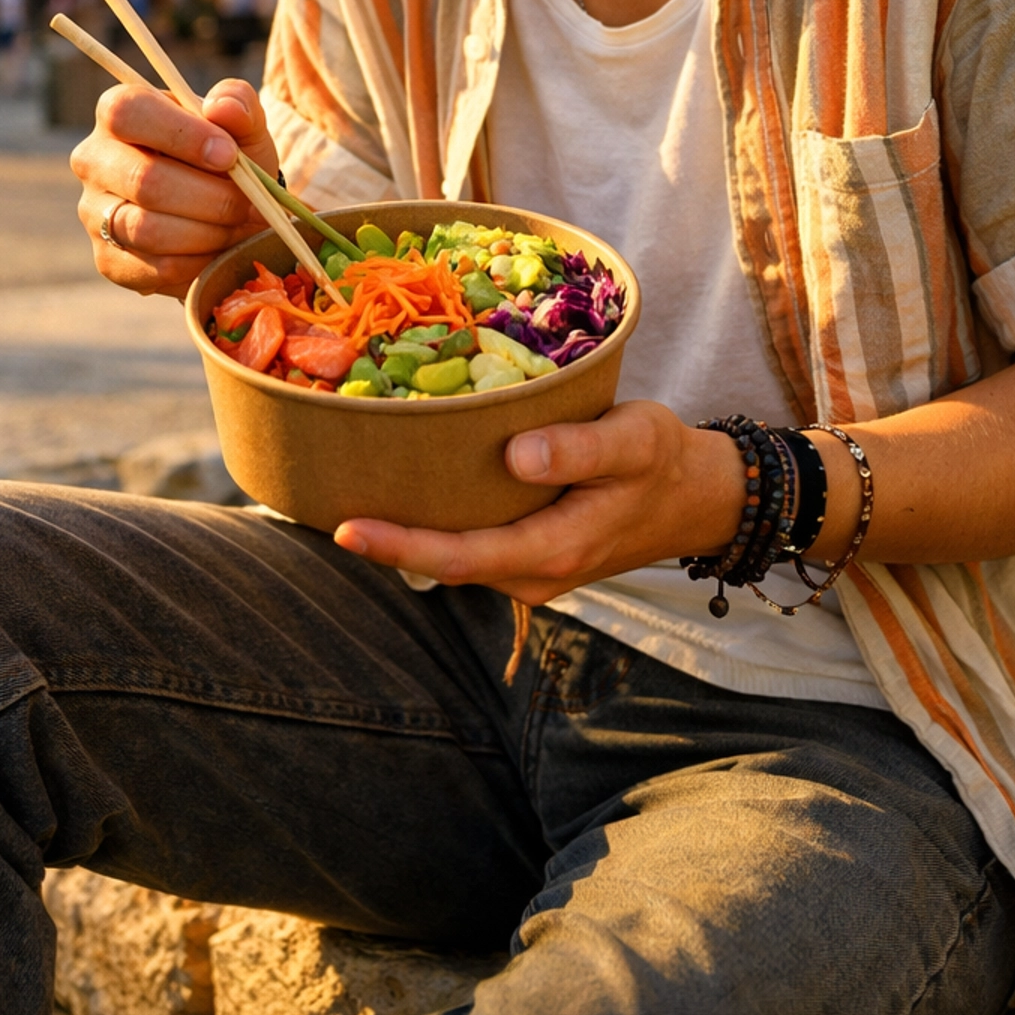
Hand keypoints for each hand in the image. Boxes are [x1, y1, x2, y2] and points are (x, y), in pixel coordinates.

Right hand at [71, 77, 280, 299]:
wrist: (225, 211)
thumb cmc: (227, 157)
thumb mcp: (241, 124)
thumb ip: (238, 103)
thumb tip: (222, 107)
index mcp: (118, 111)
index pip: (128, 112)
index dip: (183, 135)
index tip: (229, 155)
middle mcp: (94, 160)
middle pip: (143, 179)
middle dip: (210, 196)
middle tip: (248, 203)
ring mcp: (94, 212)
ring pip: (147, 229)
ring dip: (208, 232)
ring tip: (237, 226)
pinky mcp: (108, 259)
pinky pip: (153, 268)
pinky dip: (197, 263)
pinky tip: (218, 249)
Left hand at [332, 401, 743, 602]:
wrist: (698, 496)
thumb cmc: (663, 459)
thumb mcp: (633, 441)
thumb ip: (579, 448)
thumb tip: (515, 456)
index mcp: (553, 550)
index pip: (459, 557)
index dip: (399, 545)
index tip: (344, 528)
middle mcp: (532, 574)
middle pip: (442, 565)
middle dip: (383, 542)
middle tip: (316, 503)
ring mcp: (530, 571)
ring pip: (453, 560)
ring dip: (404, 537)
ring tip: (346, 494)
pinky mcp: (529, 555)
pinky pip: (470, 546)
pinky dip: (434, 526)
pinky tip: (404, 492)